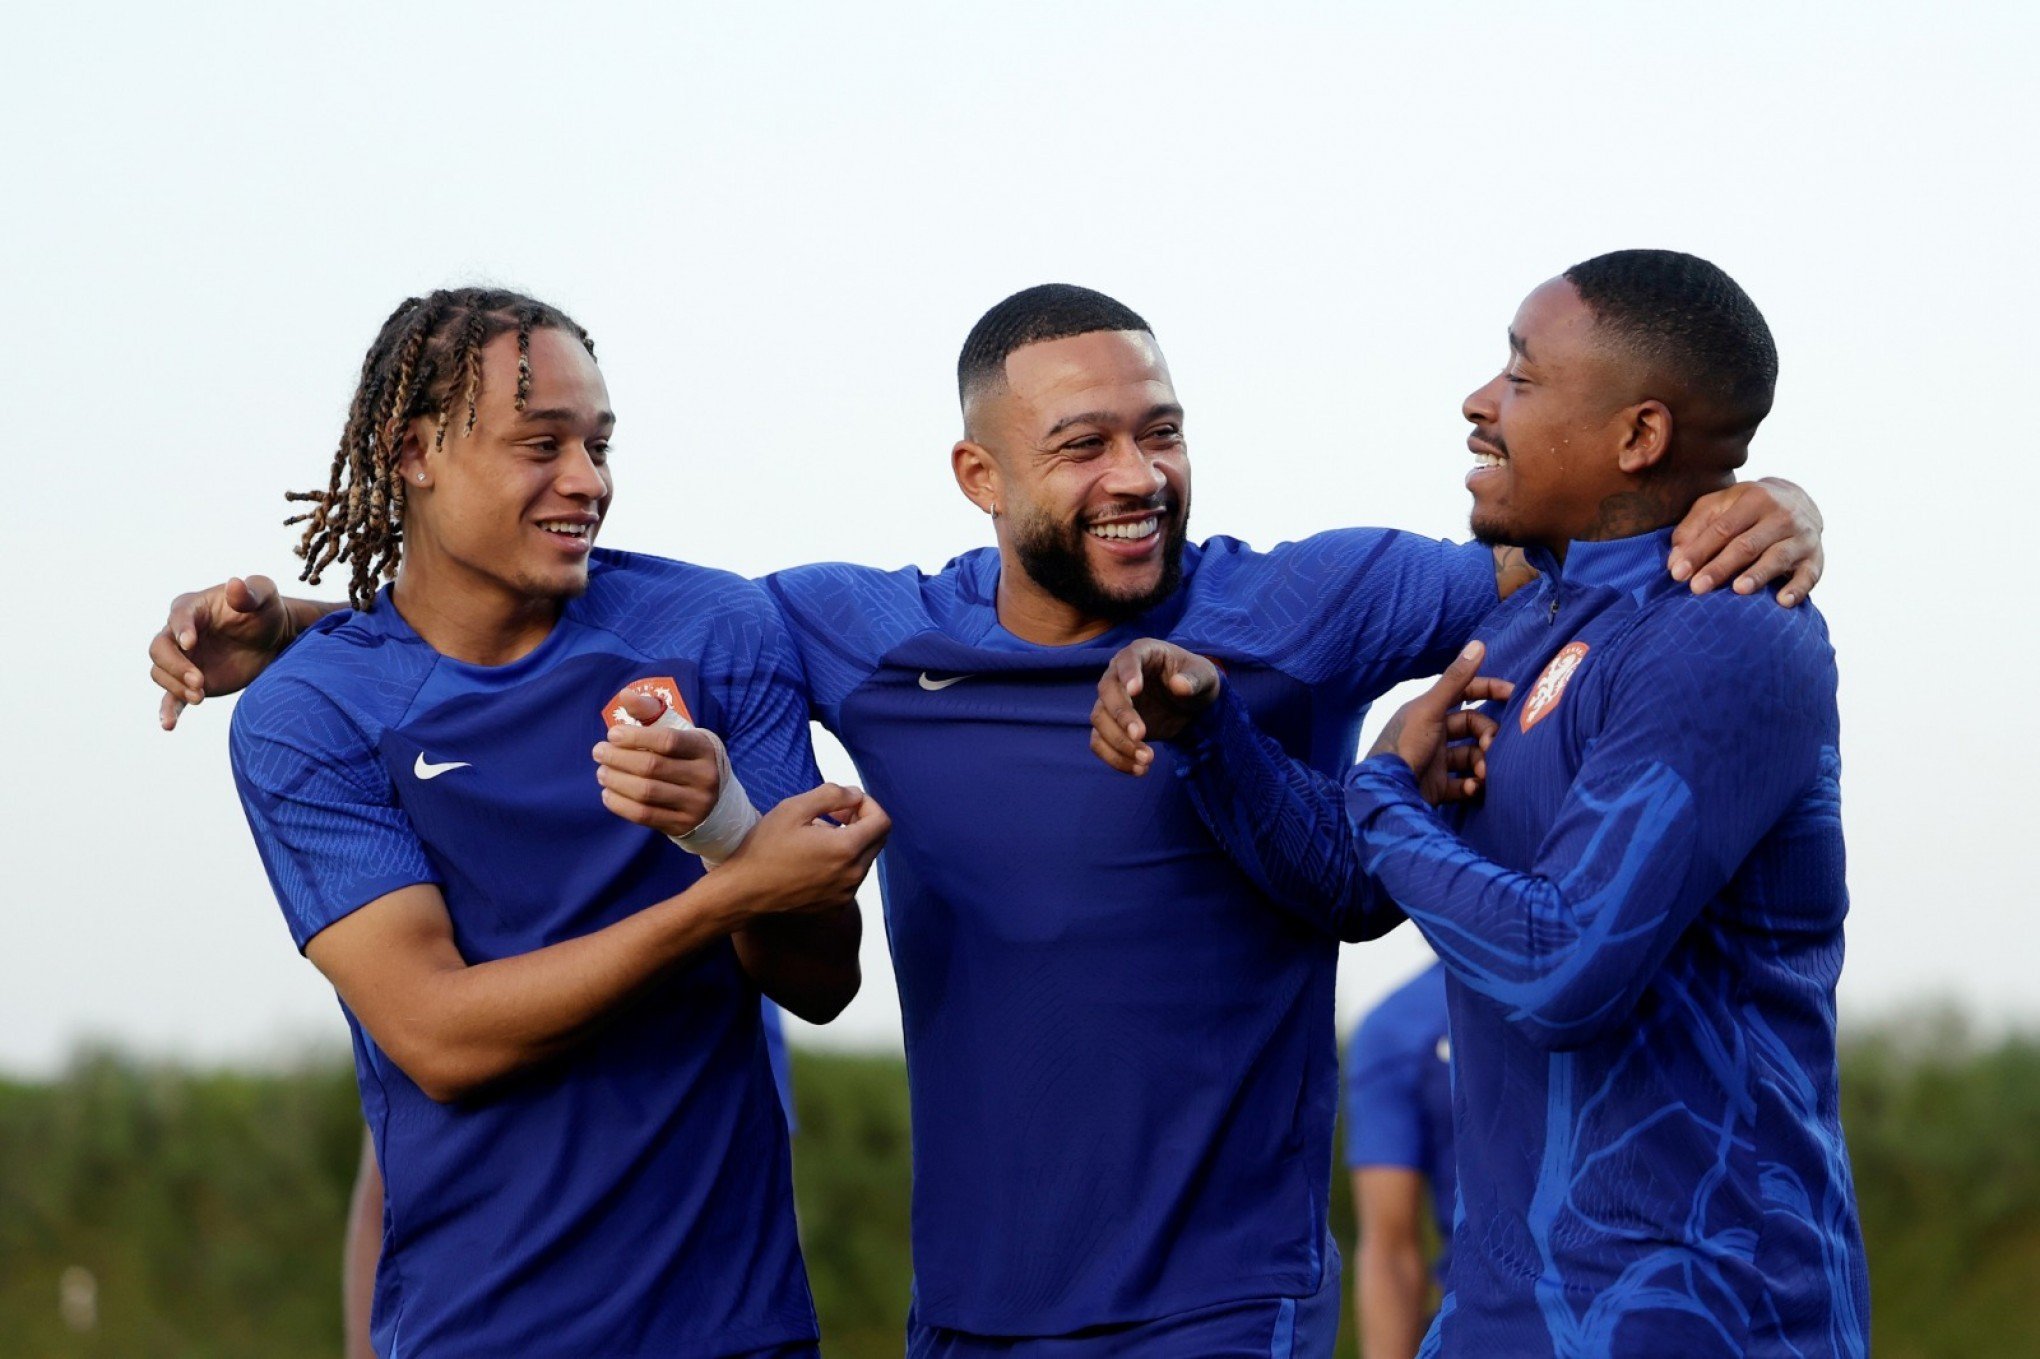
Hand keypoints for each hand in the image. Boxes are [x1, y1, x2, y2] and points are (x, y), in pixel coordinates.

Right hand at [150, 576, 296, 729]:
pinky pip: (172, 697)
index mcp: (193, 608)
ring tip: (201, 696)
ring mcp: (183, 660)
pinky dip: (168, 710)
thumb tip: (234, 584)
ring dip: (176, 687)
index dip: (181, 629)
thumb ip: (250, 591)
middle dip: (176, 666)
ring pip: (161, 673)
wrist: (274, 640)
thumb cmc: (266, 610)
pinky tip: (168, 725)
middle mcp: (179, 634)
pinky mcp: (190, 682)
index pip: (177, 617)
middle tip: (201, 681)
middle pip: (159, 649)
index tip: (191, 644)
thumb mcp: (264, 595)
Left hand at [593, 691, 723, 835]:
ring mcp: (695, 804)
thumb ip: (651, 712)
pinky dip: (620, 804)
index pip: (667, 741)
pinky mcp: (682, 825)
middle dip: (618, 759)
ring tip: (601, 773)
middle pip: (652, 767)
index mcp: (704, 748)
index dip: (635, 737)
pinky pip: (644, 815)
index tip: (611, 735)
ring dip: (616, 781)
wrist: (716, 802)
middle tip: (598, 753)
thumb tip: (625, 695)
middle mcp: (704, 776)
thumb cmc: (687, 757)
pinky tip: (608, 793)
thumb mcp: (678, 731)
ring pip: (646, 793)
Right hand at [716, 784, 889, 918]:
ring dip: (851, 842)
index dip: (868, 804)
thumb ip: (832, 795)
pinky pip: (851, 878)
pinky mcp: (835, 906)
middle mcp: (853, 875)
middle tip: (835, 814)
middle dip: (862, 821)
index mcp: (846, 849)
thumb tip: (856, 795)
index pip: (882, 822)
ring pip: (864, 859)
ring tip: (818, 835)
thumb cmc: (764, 848)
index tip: (845, 802)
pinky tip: (814, 858)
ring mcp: (845, 894)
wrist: (743, 893)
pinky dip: (841, 863)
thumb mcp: (794, 808)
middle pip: (878, 840)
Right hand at [1090, 638, 1221, 775]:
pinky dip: (1115, 758)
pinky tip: (1139, 770)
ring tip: (1148, 760)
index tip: (1135, 690)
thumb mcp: (1205, 676)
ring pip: (1099, 720)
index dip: (1128, 673)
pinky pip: (1100, 742)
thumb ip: (1194, 679)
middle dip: (1121, 715)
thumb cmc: (1196, 680)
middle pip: (1106, 692)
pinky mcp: (1112, 726)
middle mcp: (1119, 675)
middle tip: (1141, 735)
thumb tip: (1179, 685)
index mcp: (1141, 653)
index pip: (1127, 659)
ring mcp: (1112, 702)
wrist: (1190, 703)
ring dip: (1119, 742)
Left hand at [1372, 641, 1513, 805]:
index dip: (1488, 690)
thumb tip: (1479, 644)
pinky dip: (1470, 786)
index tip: (1513, 694)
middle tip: (1492, 747)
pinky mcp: (1436, 787)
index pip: (1464, 693)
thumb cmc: (1404, 746)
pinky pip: (1462, 784)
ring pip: (1471, 757)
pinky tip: (1470, 788)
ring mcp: (1435, 761)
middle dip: (1487, 736)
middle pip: (1472, 727)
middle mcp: (1432, 733)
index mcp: (1428, 711)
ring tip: (1483, 775)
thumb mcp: (1430, 710)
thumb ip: (1456, 680)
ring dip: (1482, 764)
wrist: (1385, 792)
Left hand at [1668, 477, 1822, 605]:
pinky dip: (1797, 589)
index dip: (1698, 551)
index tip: (1677, 573)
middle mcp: (1782, 515)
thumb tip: (1674, 562)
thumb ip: (1693, 529)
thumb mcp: (1718, 506)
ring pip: (1778, 557)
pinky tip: (1782, 602)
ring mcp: (1802, 537)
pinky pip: (1809, 575)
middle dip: (1720, 567)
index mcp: (1755, 499)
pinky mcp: (1815, 558)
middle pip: (1747, 545)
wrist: (1799, 501)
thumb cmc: (1746, 509)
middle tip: (1697, 588)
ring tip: (1738, 590)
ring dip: (1758, 575)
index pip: (1722, 529)